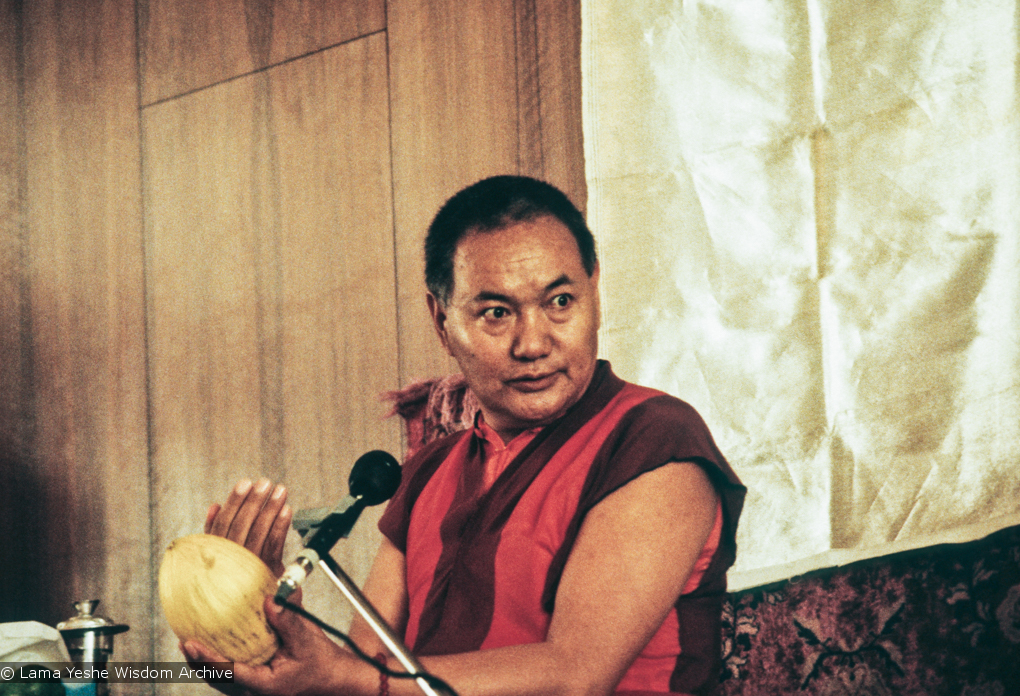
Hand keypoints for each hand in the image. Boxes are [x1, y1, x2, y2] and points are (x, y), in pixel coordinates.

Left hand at [182, 594, 363, 695]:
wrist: (330, 678)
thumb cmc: (319, 662)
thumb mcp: (306, 639)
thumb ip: (287, 620)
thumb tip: (270, 599)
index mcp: (264, 685)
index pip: (229, 673)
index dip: (209, 659)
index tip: (193, 644)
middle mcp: (254, 690)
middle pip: (218, 680)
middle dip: (198, 663)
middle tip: (185, 642)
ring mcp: (252, 688)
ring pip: (221, 679)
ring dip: (204, 662)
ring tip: (190, 643)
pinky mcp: (254, 681)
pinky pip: (230, 672)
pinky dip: (218, 659)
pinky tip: (212, 642)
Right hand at [206, 478, 291, 576]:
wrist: (254, 619)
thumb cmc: (237, 581)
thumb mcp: (222, 556)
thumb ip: (216, 533)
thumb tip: (215, 505)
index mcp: (213, 556)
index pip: (221, 526)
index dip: (234, 503)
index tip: (245, 483)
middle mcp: (227, 564)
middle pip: (240, 528)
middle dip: (253, 502)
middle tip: (265, 482)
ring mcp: (247, 571)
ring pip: (258, 535)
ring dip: (269, 509)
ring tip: (280, 490)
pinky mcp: (266, 578)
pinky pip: (273, 548)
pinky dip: (280, 527)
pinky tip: (286, 511)